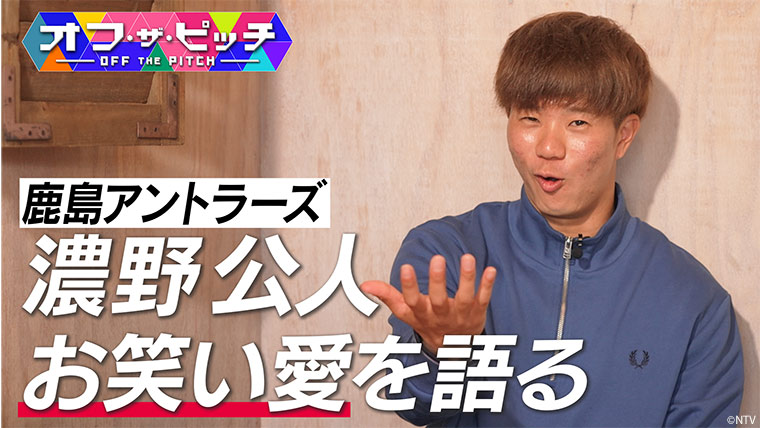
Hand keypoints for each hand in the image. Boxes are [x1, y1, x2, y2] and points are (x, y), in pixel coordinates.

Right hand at [361, 254, 495, 352]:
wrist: (453, 350)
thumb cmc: (426, 323)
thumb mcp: (406, 312)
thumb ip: (387, 296)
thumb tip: (363, 284)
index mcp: (421, 314)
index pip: (412, 301)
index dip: (408, 285)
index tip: (405, 266)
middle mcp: (441, 315)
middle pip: (439, 299)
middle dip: (438, 280)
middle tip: (437, 258)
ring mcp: (461, 314)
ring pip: (465, 298)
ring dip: (467, 279)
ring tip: (468, 257)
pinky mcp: (478, 312)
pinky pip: (484, 299)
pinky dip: (488, 285)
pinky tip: (491, 269)